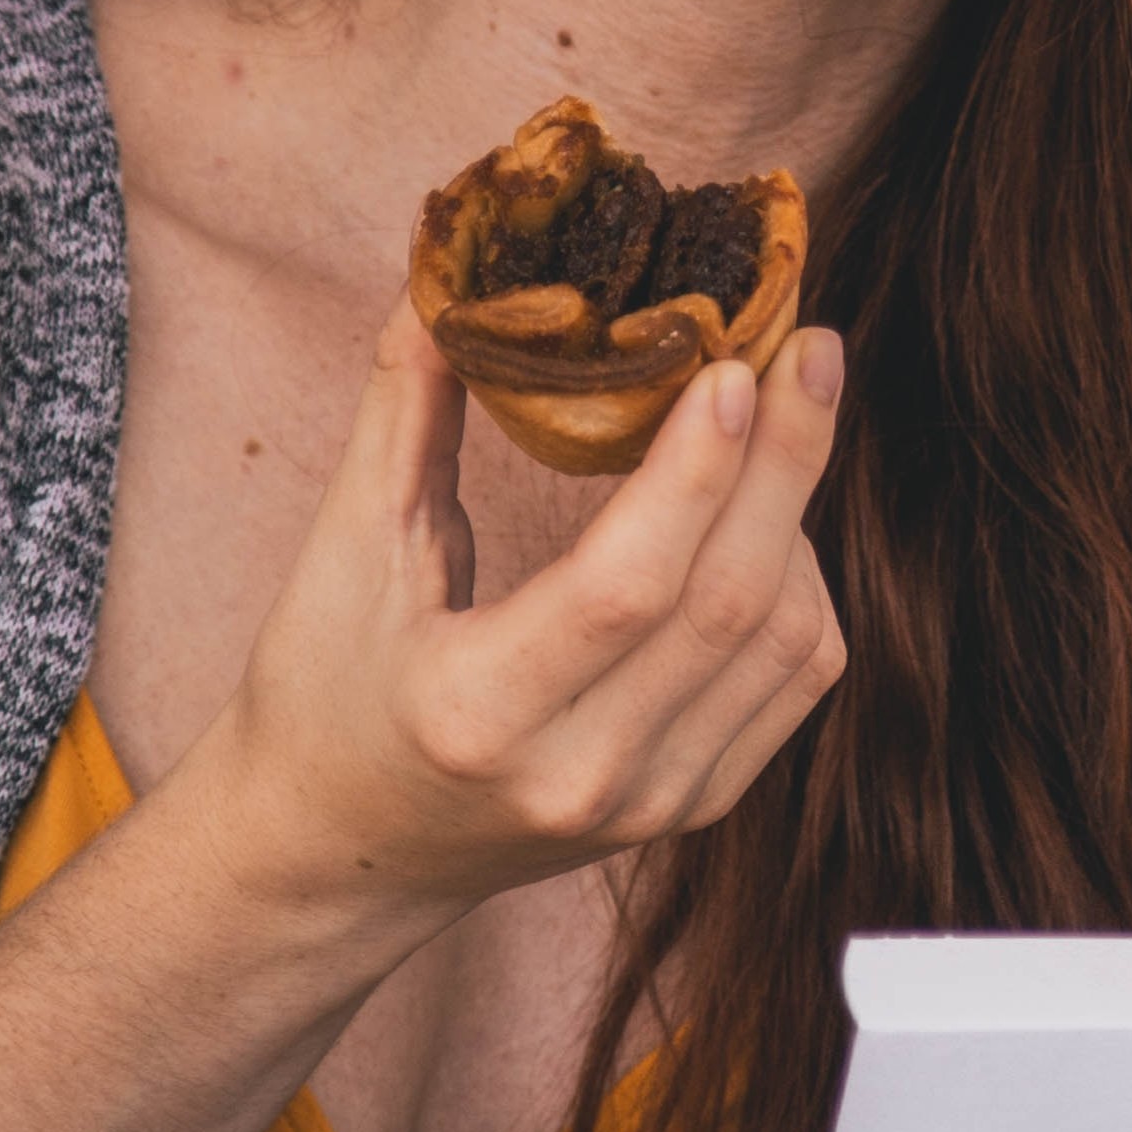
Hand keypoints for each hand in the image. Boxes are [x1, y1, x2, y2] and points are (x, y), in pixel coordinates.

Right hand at [193, 299, 847, 939]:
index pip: (628, 586)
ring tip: (776, 418)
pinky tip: (765, 515)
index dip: (699, 468)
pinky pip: (794, 683)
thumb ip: (404, 410)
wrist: (337, 856)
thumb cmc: (322, 693)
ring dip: (796, 514)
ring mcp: (648, 804)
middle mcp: (580, 775)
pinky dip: (801, 585)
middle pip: (733, 604)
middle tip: (808, 343)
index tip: (735, 360)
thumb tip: (454, 274)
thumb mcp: (342, 554)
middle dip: (790, 458)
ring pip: (788, 642)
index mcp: (478, 712)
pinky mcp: (689, 809)